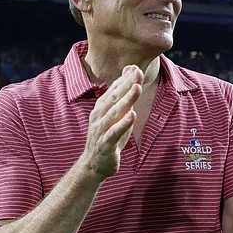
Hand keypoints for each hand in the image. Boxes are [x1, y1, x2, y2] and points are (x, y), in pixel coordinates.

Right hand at [81, 65, 142, 179]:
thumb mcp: (116, 115)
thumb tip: (132, 74)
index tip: (136, 68)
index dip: (124, 79)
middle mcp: (99, 116)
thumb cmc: (108, 136)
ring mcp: (101, 130)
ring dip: (126, 100)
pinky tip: (132, 115)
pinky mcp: (105, 144)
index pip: (114, 90)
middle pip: (113, 98)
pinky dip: (123, 124)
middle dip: (126, 84)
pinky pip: (114, 132)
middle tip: (138, 73)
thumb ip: (123, 97)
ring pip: (114, 112)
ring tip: (137, 88)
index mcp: (101, 107)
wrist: (94, 164)